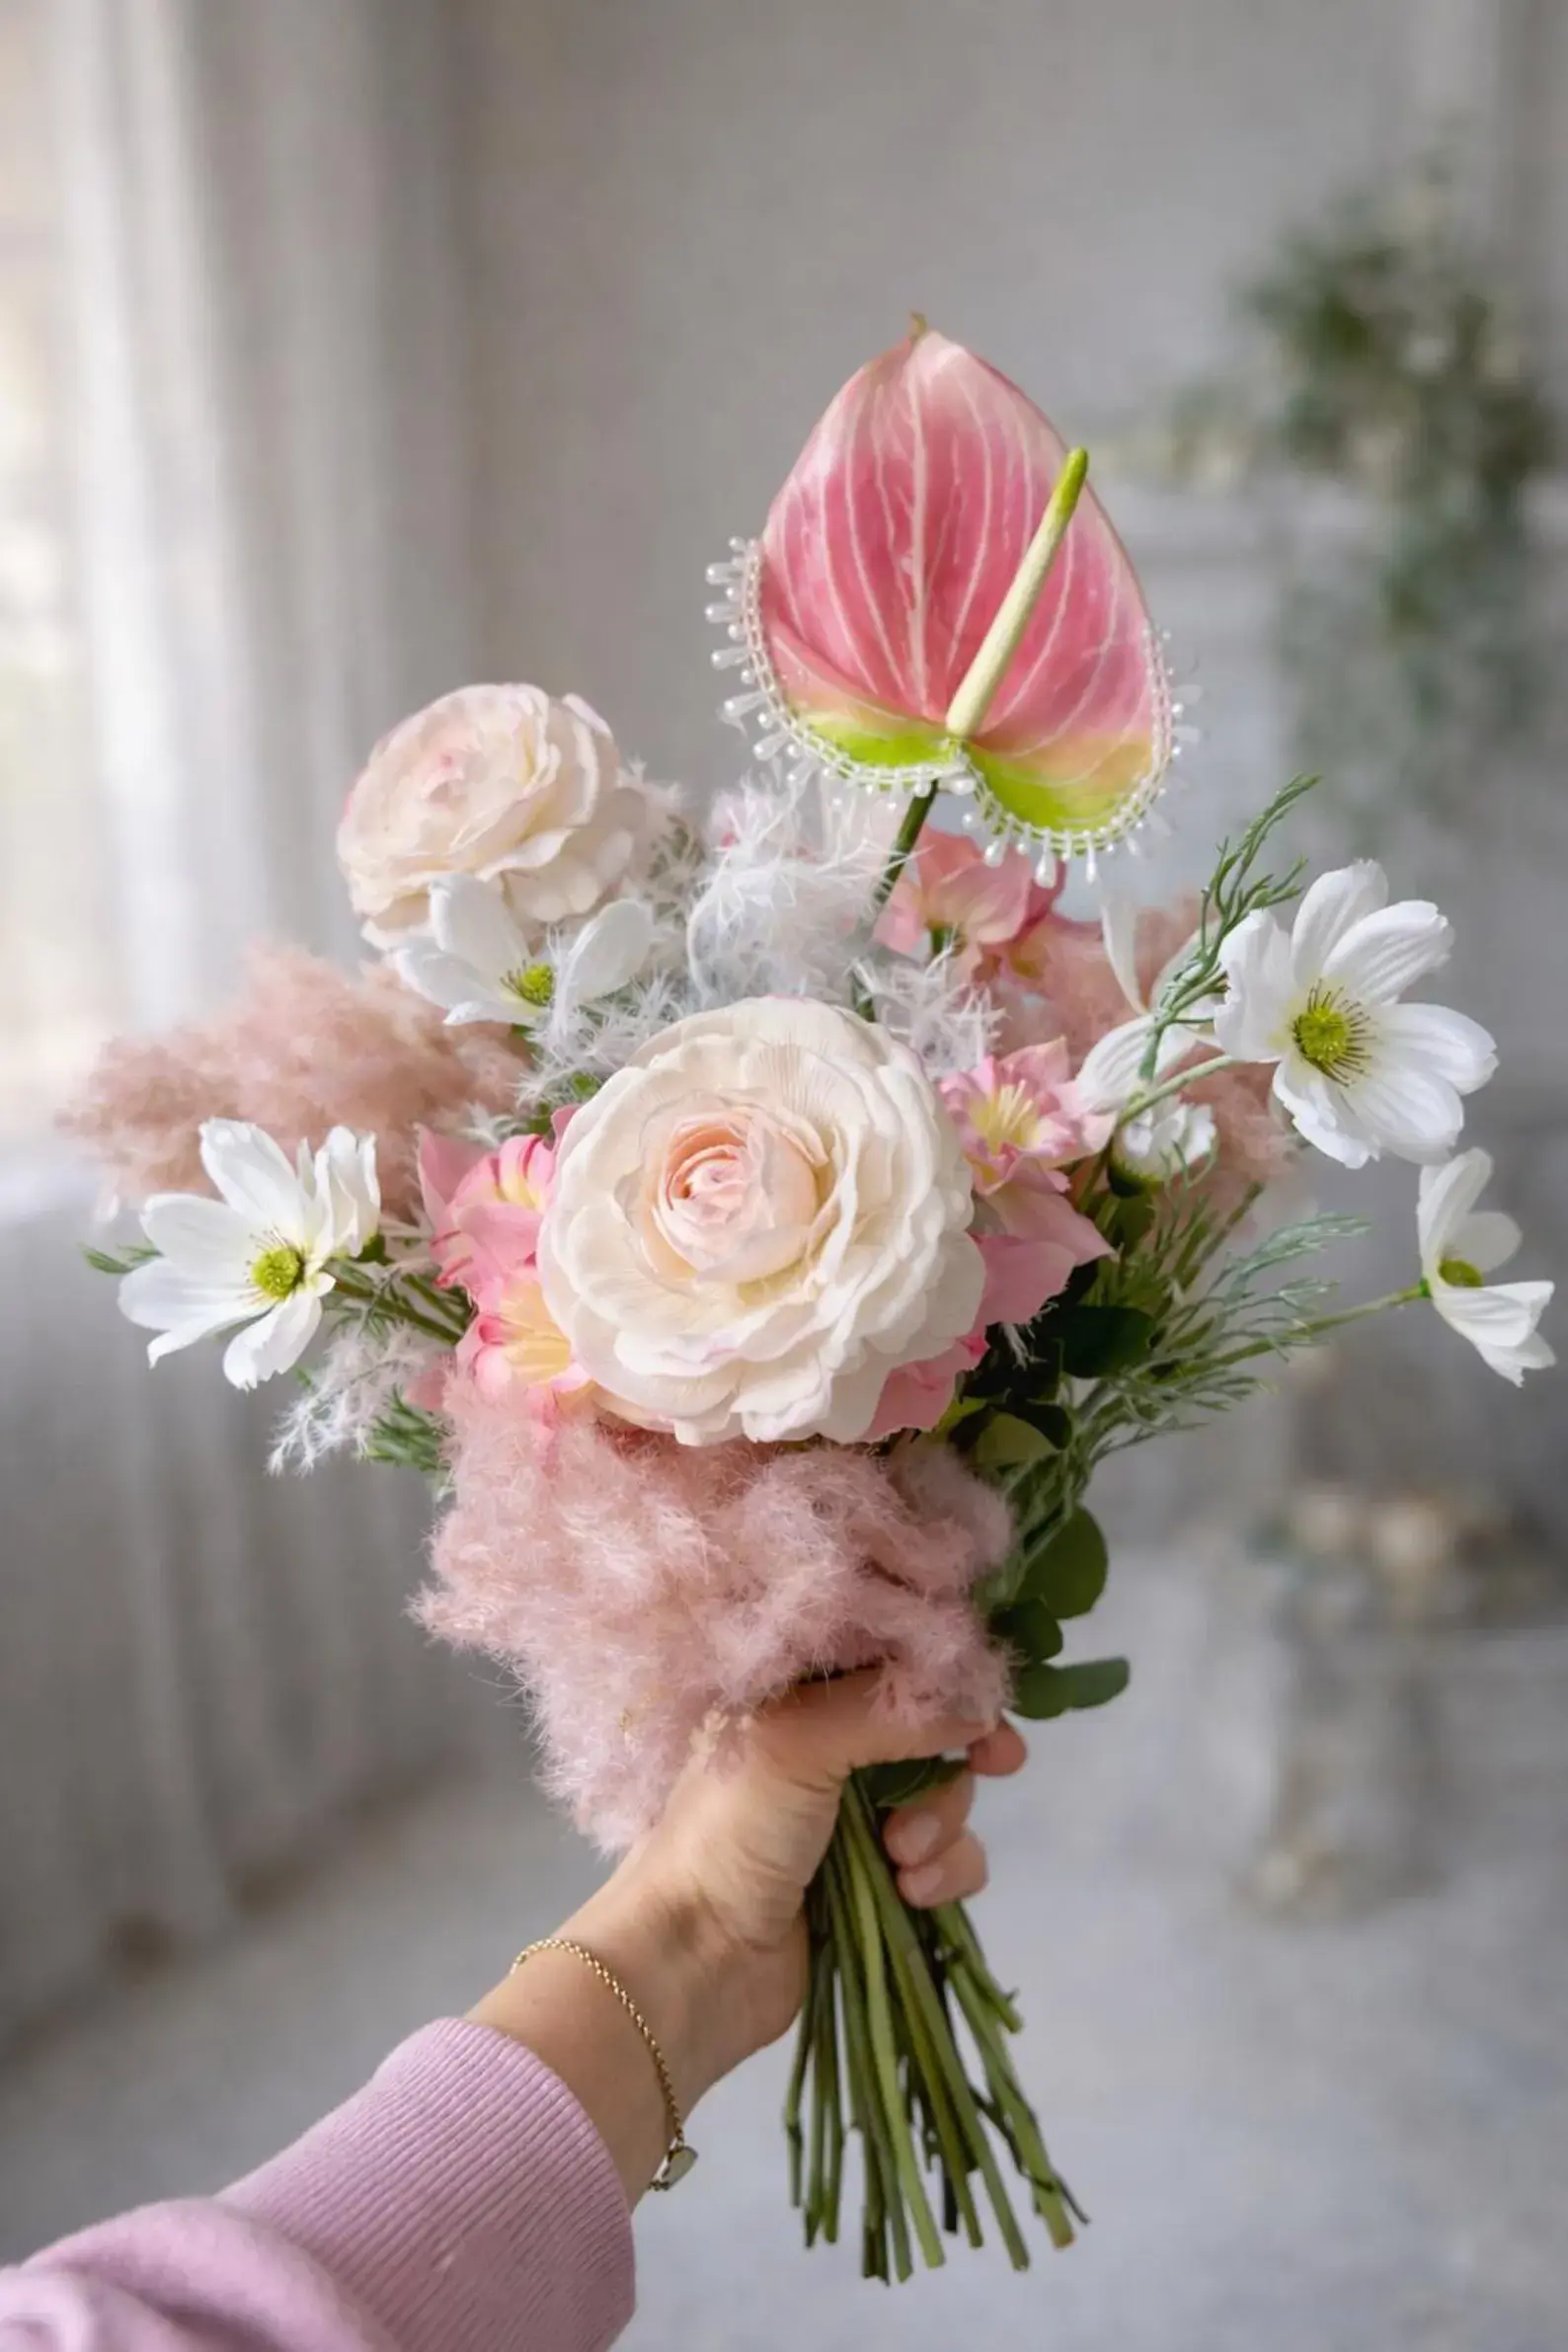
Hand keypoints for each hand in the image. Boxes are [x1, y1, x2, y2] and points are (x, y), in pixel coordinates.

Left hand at [470, 1673, 1025, 2201]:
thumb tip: (981, 1699)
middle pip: (931, 1729)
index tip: (992, 1696)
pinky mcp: (878, 1885)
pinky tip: (913, 1893)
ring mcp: (854, 1820)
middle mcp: (828, 1748)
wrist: (691, 1964)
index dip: (946, 1672)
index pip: (889, 1660)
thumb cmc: (727, 1832)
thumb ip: (891, 1709)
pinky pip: (948, 1862)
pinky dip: (945, 1874)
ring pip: (947, 1799)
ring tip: (904, 1855)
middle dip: (956, 1755)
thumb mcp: (798, 1741)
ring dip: (944, 1824)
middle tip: (994, 1763)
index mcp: (795, 1696)